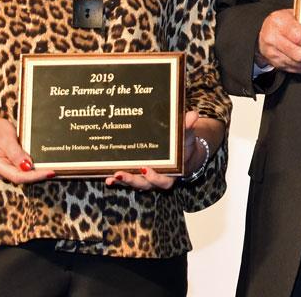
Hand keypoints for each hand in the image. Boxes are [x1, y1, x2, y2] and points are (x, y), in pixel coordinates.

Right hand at [0, 111, 54, 183]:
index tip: (50, 172)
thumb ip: (16, 153)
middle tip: (56, 168)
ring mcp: (3, 171)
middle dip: (38, 174)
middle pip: (21, 178)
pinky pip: (21, 170)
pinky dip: (31, 167)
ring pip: (22, 175)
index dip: (35, 176)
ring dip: (36, 171)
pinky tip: (42, 163)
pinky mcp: (7, 167)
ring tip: (52, 166)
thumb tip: (28, 167)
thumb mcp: (6, 138)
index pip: (18, 176)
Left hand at [106, 111, 224, 190]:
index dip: (155, 178)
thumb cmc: (184, 144)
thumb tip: (193, 115)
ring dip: (121, 180)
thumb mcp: (187, 136)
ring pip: (132, 183)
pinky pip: (126, 178)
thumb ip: (188, 127)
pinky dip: (117, 179)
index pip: (163, 181)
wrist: (181, 152)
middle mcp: (156, 180)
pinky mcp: (136, 174)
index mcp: (170, 174)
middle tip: (120, 173)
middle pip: (143, 184)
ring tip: (111, 176)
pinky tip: (107, 176)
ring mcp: (145, 178)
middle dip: (131, 180)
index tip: (146, 170)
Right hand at [256, 9, 300, 72]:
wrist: (264, 31)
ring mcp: (273, 52)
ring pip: (297, 63)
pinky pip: (293, 68)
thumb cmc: (281, 22)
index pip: (299, 37)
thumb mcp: (292, 15)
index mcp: (280, 23)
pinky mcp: (275, 62)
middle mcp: (274, 38)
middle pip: (299, 54)